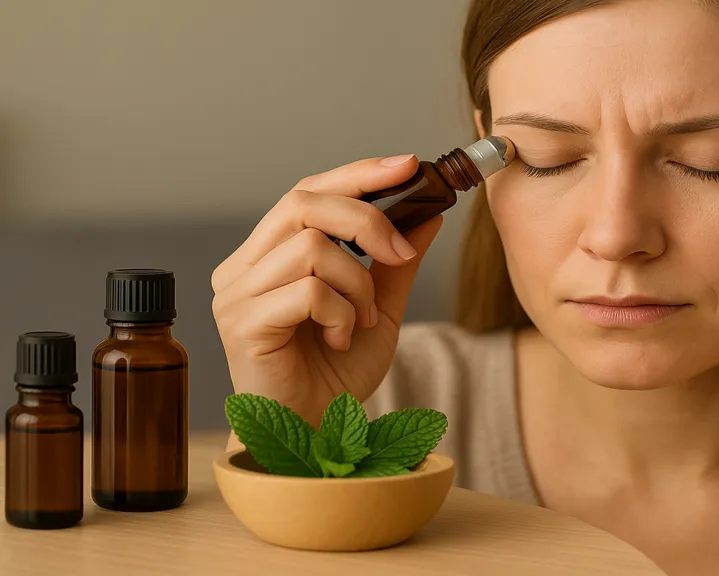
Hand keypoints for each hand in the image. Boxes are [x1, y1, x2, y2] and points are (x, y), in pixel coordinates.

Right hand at [211, 154, 441, 424]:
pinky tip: (339, 338)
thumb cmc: (336, 373)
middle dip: (366, 219)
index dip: (357, 173)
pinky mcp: (242, 324)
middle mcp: (243, 267)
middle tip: (399, 255)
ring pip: (311, 246)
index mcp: (269, 255)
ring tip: (361, 318)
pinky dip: (341, 312)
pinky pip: (308, 290)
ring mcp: (237, 294)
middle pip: (303, 202)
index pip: (307, 191)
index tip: (407, 164)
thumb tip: (427, 215)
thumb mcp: (377, 308)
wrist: (318, 435)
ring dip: (357, 282)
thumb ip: (395, 263)